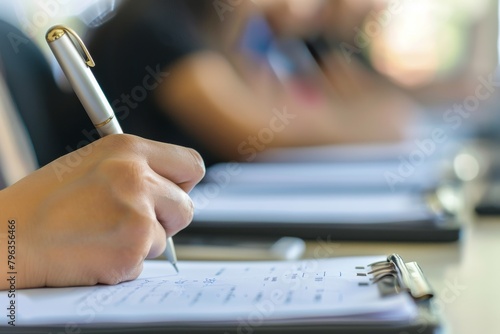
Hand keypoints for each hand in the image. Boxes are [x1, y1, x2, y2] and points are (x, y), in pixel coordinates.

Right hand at [0, 134, 204, 288]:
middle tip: (132, 223)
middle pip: (186, 207)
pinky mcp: (131, 249)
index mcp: (127, 149)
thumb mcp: (91, 165)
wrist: (4, 238)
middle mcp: (137, 176)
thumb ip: (134, 170)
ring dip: (140, 243)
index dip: (184, 184)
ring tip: (99, 236)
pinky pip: (144, 263)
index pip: (191, 164)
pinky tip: (93, 252)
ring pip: (165, 238)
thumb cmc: (40, 204)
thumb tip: (169, 187)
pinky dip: (123, 264)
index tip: (173, 194)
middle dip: (166, 220)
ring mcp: (136, 213)